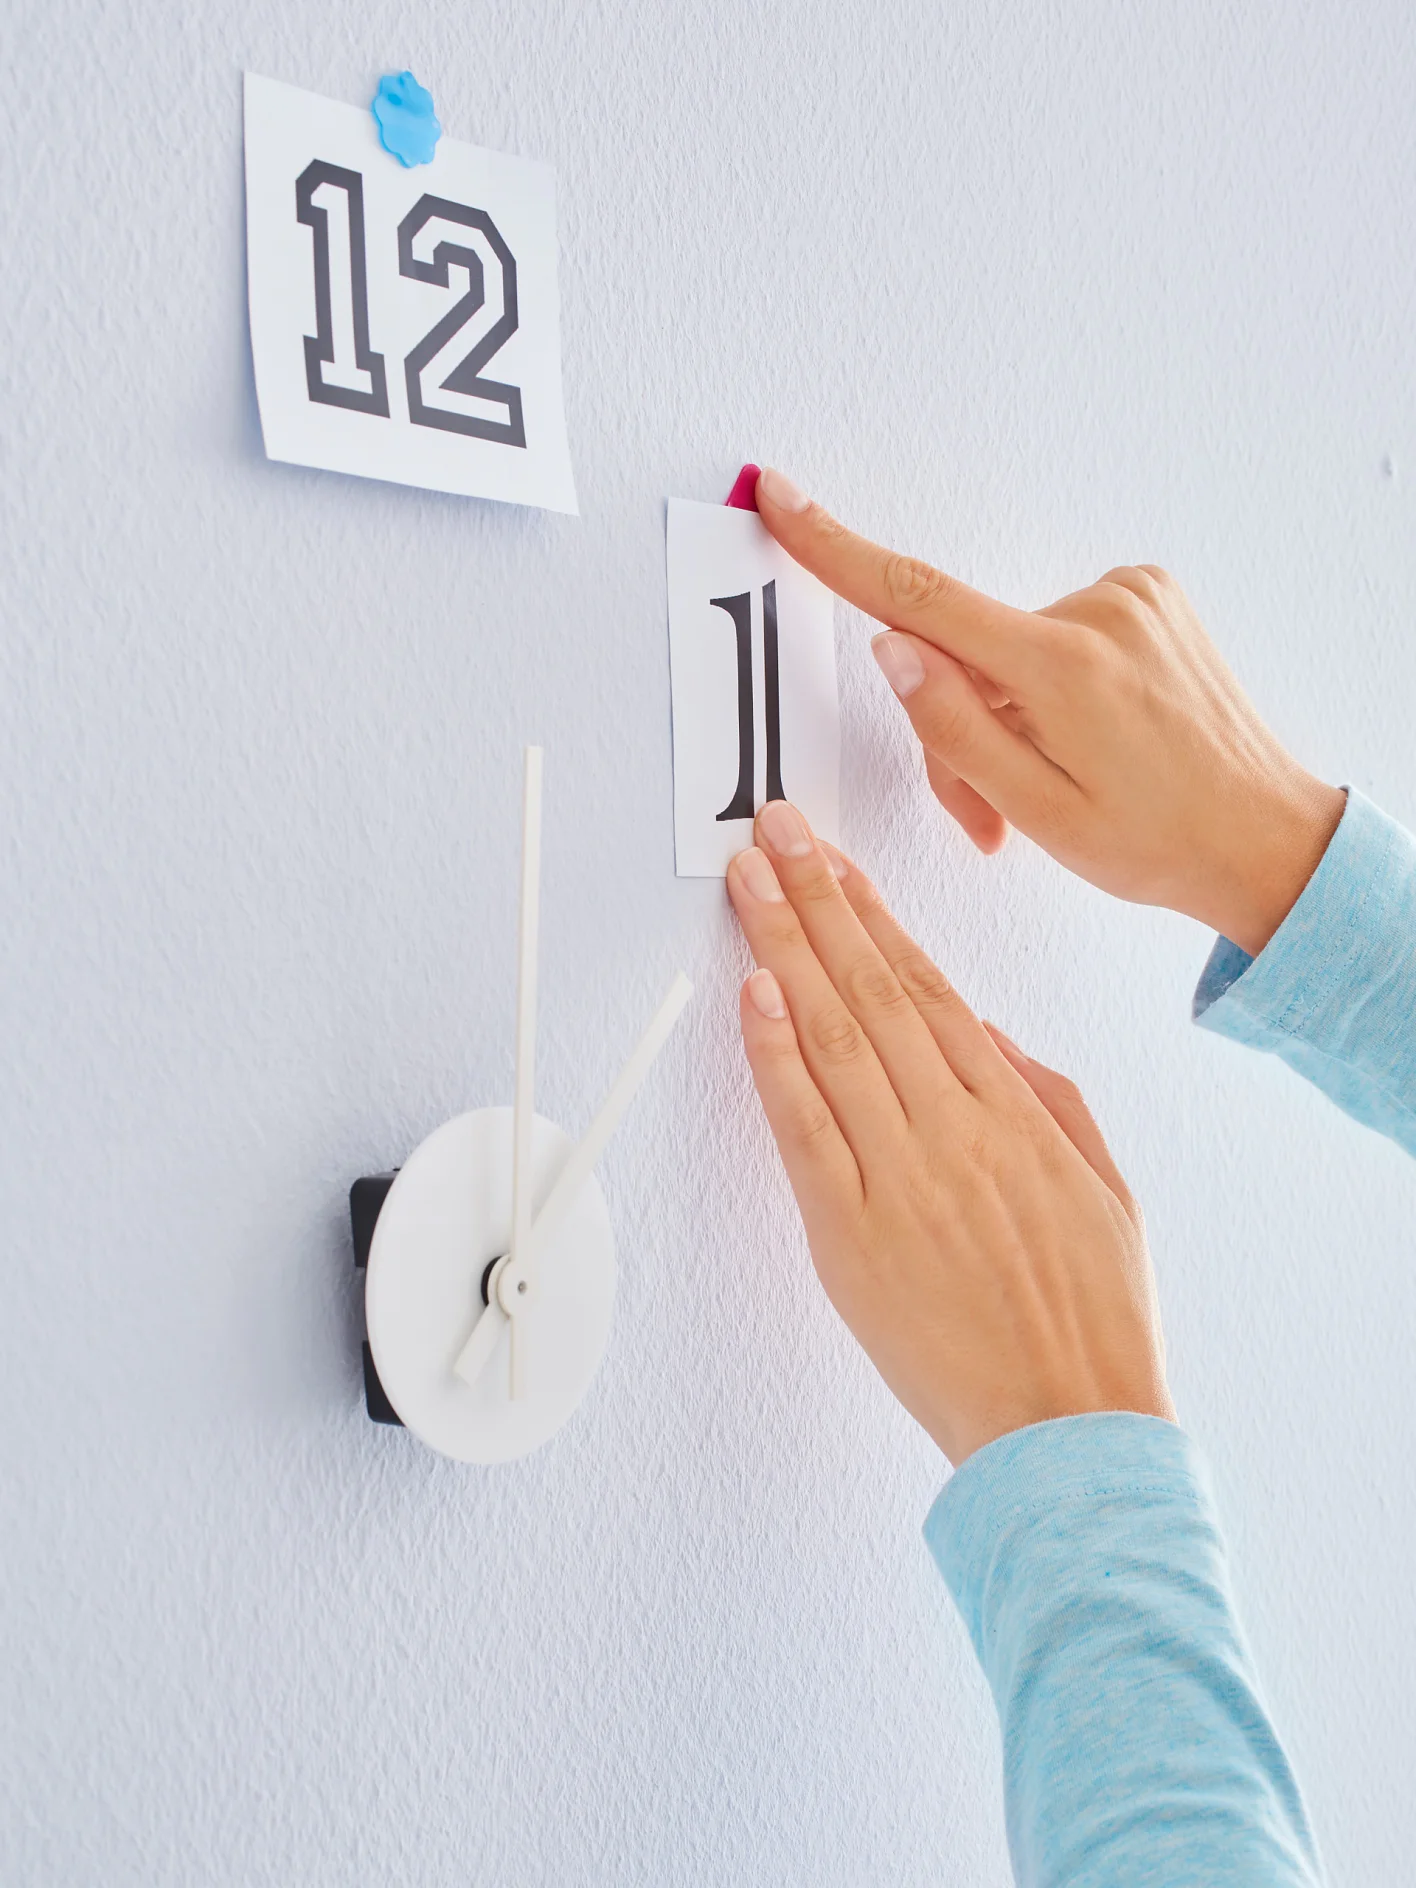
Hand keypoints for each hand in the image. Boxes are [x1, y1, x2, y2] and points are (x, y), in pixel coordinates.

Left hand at [727, 800, 1172, 1465]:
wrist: (1071, 1431)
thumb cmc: (1094, 1321)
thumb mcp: (1107, 1192)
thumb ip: (1051, 1103)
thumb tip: (991, 1037)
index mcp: (1016, 1116)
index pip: (932, 988)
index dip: (878, 917)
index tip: (841, 863)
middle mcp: (955, 1130)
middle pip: (874, 989)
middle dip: (820, 900)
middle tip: (777, 834)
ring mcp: (901, 1178)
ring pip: (834, 1037)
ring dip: (787, 948)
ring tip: (753, 883)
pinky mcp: (850, 1236)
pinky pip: (804, 1128)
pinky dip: (774, 1056)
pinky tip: (753, 993)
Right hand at [755, 468, 1344, 955]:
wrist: (1267, 838)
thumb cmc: (1161, 841)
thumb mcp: (1039, 813)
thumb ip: (956, 729)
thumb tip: (894, 650)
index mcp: (1064, 669)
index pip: (920, 599)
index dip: (836, 549)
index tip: (783, 498)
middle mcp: (1100, 612)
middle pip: (963, 654)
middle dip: (959, 729)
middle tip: (992, 813)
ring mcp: (1131, 596)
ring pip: (1009, 651)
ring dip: (1008, 716)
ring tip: (1052, 783)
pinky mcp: (1147, 595)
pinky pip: (1057, 634)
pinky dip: (1050, 688)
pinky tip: (1087, 738)